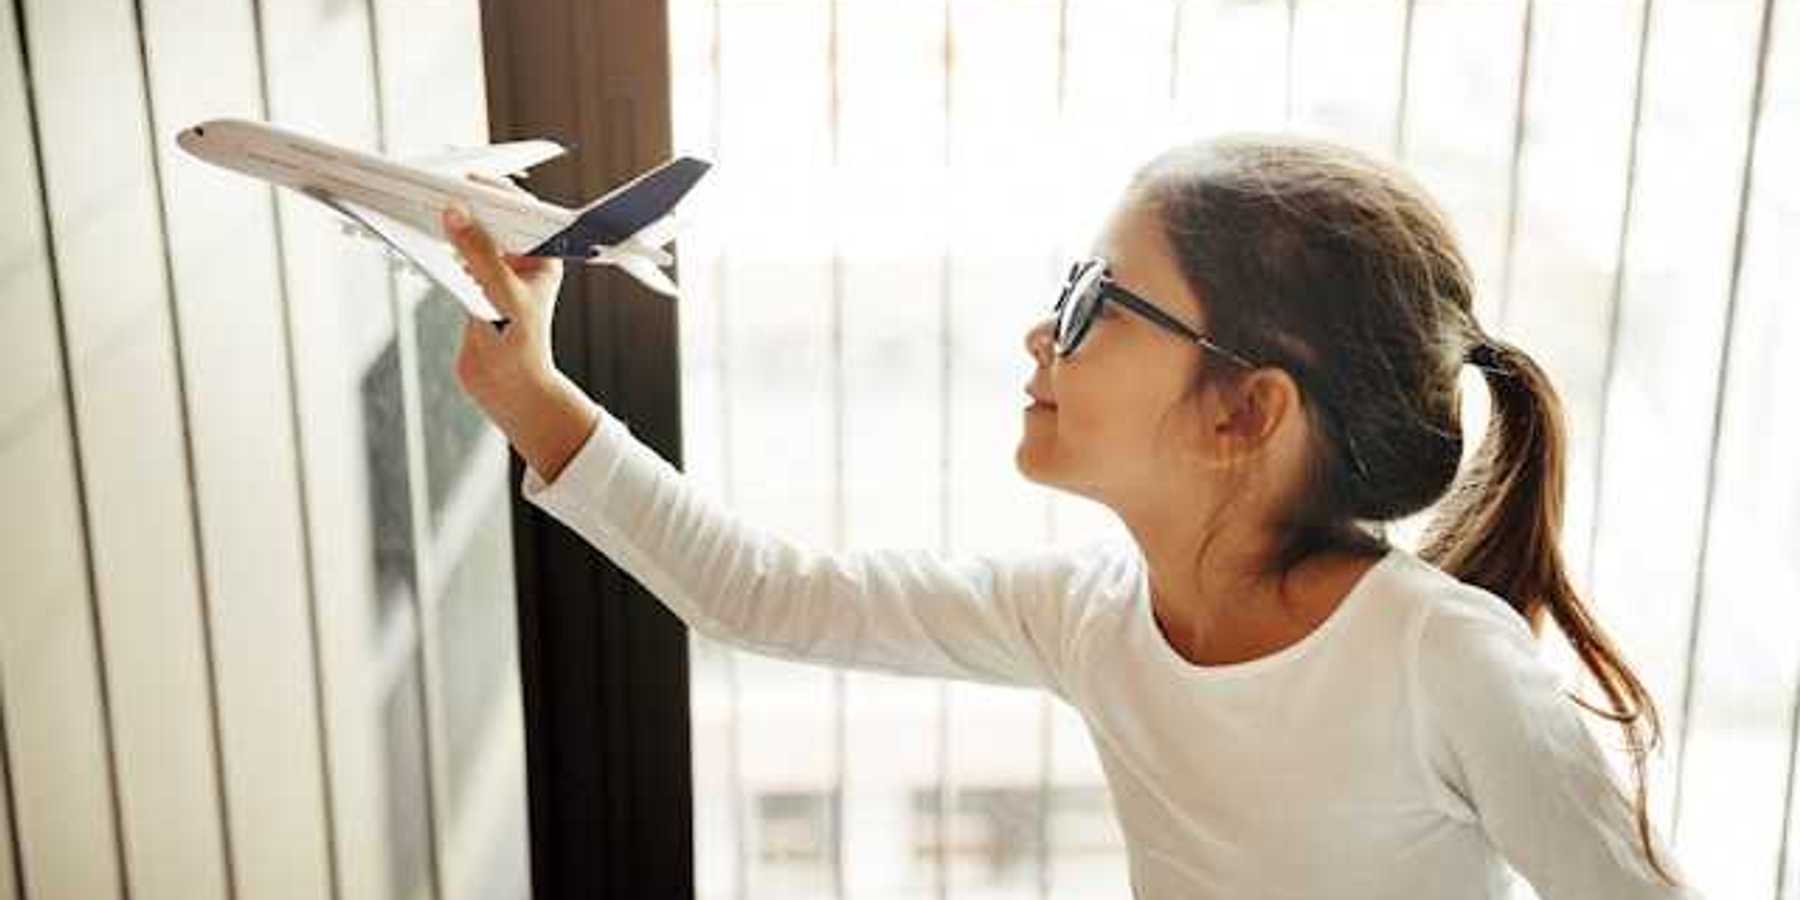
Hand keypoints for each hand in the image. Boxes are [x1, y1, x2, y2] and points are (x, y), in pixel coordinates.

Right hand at [442, 202, 563, 412]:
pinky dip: (438, 249)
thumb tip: (456, 215)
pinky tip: (421, 240)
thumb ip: (479, 253)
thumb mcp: (502, 294)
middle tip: (437, 192)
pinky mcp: (473, 289)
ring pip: (470, 239)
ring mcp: (496, 274)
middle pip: (490, 220)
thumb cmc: (521, 347)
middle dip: (465, 206)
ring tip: (424, 211)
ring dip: (449, 227)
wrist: (507, 390)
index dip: (494, 191)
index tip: (466, 180)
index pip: (520, 211)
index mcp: (542, 257)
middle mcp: (520, 262)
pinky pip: (454, 259)